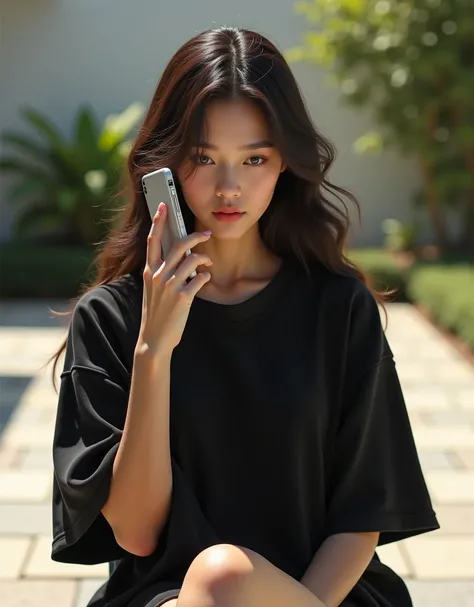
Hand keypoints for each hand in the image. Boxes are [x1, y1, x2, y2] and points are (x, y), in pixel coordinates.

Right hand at [136, 202, 211, 355]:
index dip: (158, 221)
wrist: (154, 339)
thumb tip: (180, 260)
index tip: (163, 206)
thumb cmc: (155, 313)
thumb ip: (162, 273)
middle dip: (195, 236)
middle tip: (206, 233)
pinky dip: (205, 277)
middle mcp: (158, 276)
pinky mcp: (183, 298)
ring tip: (208, 263)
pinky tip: (204, 280)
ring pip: (192, 260)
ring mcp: (170, 286)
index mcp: (149, 271)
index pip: (153, 240)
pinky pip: (200, 279)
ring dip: (204, 258)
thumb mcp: (153, 290)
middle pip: (178, 245)